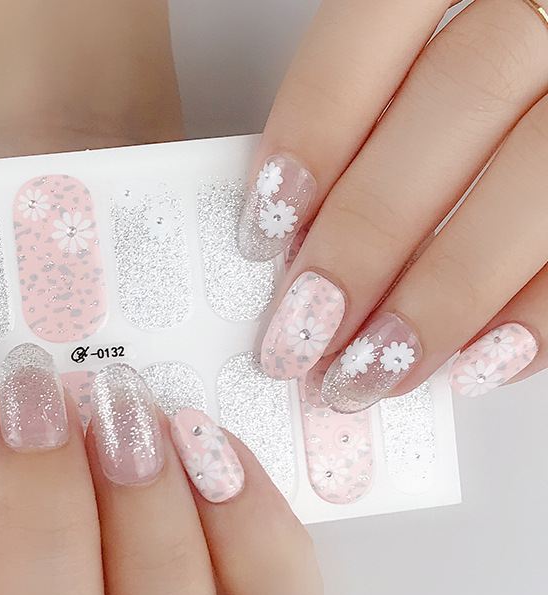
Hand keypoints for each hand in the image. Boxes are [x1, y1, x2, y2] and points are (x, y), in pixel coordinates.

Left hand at [241, 0, 547, 407]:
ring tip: (374, 372)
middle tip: (302, 336)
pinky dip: (538, 313)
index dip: (311, 131)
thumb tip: (290, 235)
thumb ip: (366, 115)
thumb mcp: (410, 60)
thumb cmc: (465, 84)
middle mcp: (547, 5)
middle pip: (456, 103)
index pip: (372, 25)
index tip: (260, 234)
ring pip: (536, 179)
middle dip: (366, 237)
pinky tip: (477, 364)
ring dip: (444, 296)